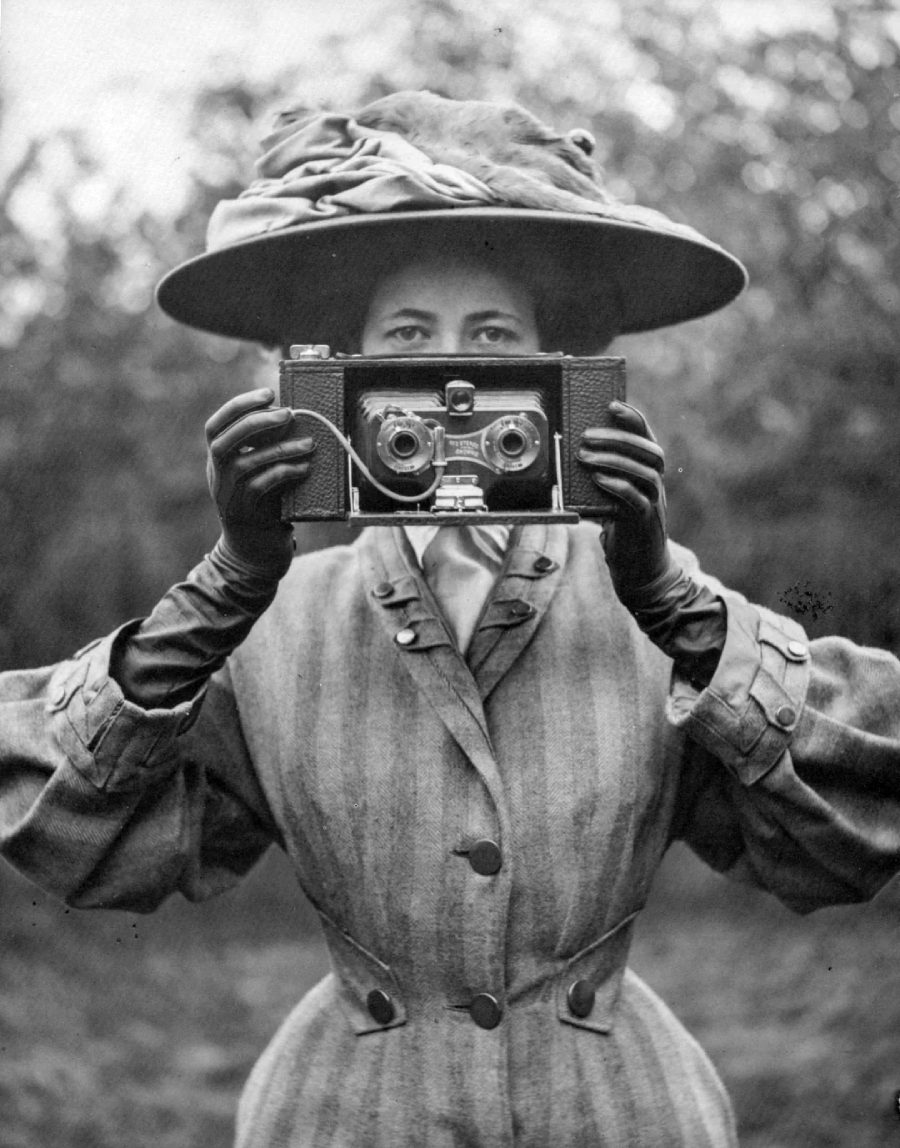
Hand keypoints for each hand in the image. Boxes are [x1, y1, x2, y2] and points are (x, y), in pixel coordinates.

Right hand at [205, 388, 314, 570]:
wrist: (256, 553)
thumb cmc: (265, 506)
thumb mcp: (262, 473)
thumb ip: (267, 448)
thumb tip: (291, 415)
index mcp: (218, 461)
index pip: (216, 426)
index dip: (238, 406)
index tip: (268, 393)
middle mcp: (217, 477)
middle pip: (223, 441)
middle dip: (255, 421)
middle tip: (287, 412)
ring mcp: (227, 497)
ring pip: (245, 464)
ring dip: (279, 449)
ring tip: (308, 443)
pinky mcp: (245, 515)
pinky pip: (261, 488)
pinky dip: (283, 474)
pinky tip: (304, 468)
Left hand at [577, 401, 672, 601]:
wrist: (642, 571)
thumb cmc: (624, 531)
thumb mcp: (614, 498)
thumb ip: (605, 478)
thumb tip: (580, 454)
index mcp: (650, 474)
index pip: (647, 438)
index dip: (633, 419)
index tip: (612, 404)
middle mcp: (657, 485)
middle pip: (648, 451)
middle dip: (618, 437)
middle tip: (587, 434)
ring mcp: (654, 504)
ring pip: (643, 472)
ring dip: (613, 459)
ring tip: (585, 455)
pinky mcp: (644, 523)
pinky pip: (636, 500)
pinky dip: (617, 486)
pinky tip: (598, 480)